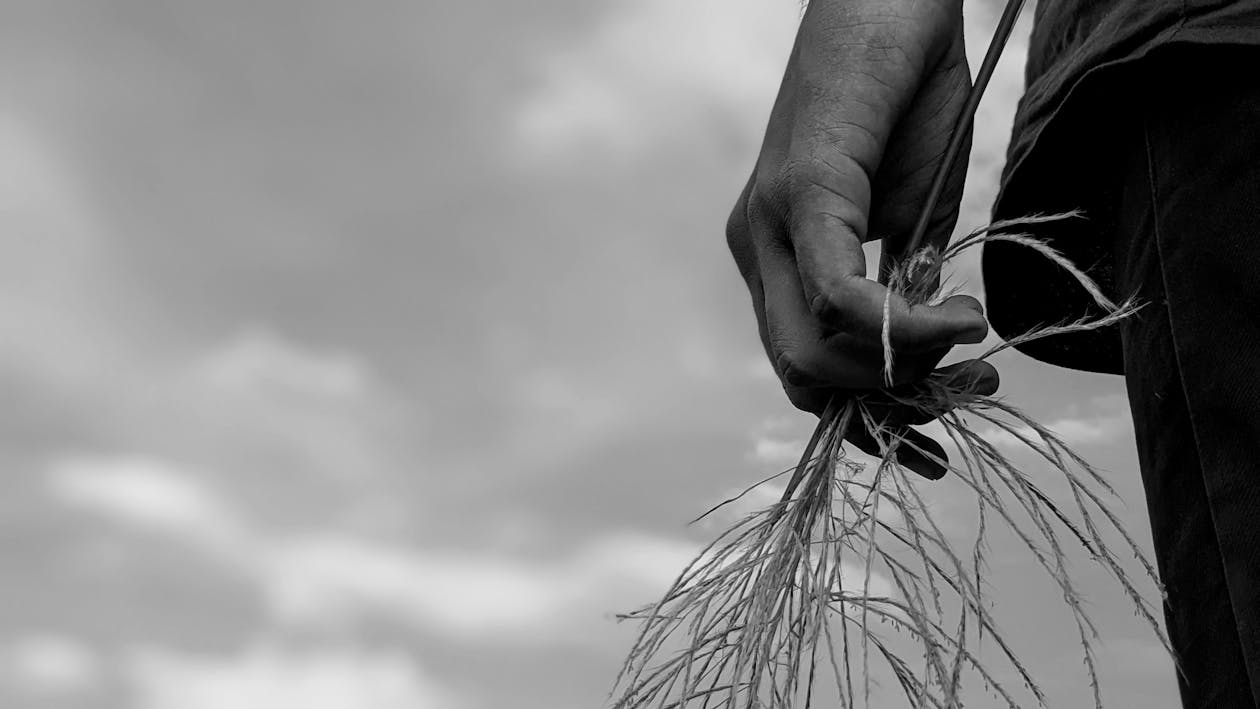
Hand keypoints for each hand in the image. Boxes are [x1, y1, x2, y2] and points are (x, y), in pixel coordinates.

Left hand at [726, 0, 997, 477]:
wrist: (903, 1)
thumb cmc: (909, 99)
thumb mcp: (912, 216)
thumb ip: (901, 286)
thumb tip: (914, 354)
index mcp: (775, 258)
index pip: (799, 368)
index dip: (863, 418)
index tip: (932, 437)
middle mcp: (756, 247)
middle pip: (799, 377)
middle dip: (887, 405)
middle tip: (968, 387)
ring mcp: (767, 221)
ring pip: (810, 351)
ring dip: (900, 372)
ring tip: (972, 346)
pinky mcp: (799, 189)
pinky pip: (837, 293)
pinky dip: (901, 325)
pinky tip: (959, 317)